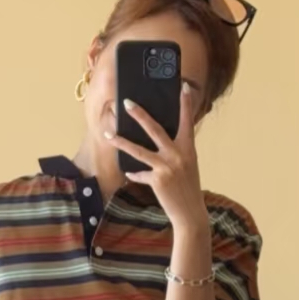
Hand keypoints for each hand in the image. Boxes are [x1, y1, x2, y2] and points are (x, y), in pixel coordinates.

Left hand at [104, 82, 208, 232]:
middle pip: (155, 129)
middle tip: (127, 102)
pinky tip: (130, 173)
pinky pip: (140, 174)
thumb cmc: (188, 187)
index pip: (187, 121)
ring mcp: (166, 167)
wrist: (189, 212)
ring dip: (121, 142)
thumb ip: (177, 150)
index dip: (186, 103)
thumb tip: (160, 139)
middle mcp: (177, 155)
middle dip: (139, 115)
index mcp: (188, 148)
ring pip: (139, 151)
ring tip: (109, 134)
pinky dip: (135, 174)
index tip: (184, 86)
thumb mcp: (188, 165)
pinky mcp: (157, 180)